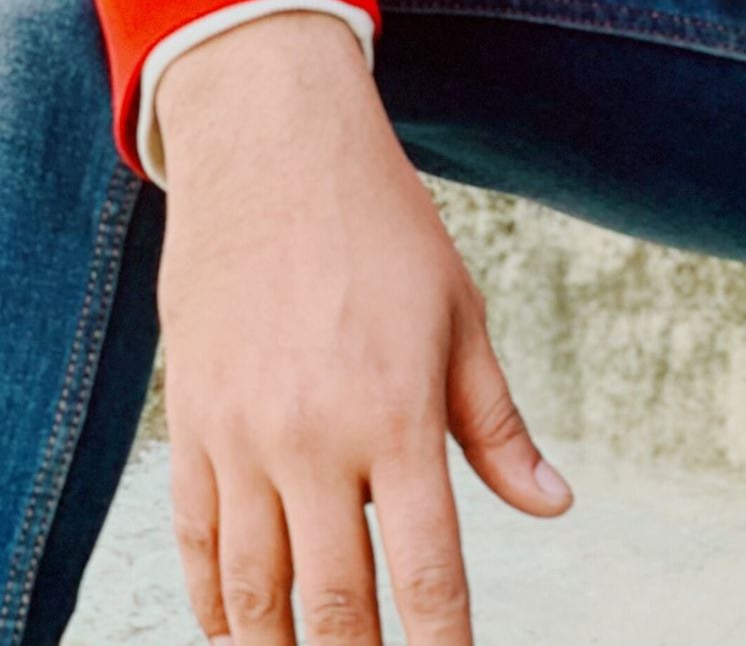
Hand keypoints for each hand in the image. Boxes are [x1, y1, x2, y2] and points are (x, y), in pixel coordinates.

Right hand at [154, 11, 569, 644]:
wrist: (273, 147)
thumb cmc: (383, 227)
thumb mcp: (460, 315)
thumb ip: (496, 425)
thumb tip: (553, 503)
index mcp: (396, 414)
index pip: (426, 573)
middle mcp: (314, 439)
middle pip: (334, 608)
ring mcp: (243, 437)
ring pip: (253, 595)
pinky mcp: (192, 423)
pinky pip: (196, 544)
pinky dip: (213, 606)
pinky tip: (237, 630)